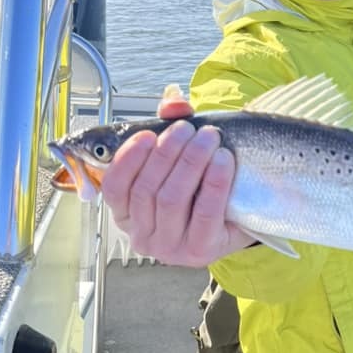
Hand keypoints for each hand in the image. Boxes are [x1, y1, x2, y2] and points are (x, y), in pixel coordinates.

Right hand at [101, 92, 253, 266]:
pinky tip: (223, 160)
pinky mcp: (201, 251)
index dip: (128, 159)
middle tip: (187, 129)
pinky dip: (214, 183)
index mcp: (127, 214)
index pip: (114, 188)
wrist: (238, 216)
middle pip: (146, 190)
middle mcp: (143, 236)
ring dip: (191, 162)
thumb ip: (171, 126)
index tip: (148, 135)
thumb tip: (173, 101)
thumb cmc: (199, 188)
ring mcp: (170, 248)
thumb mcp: (179, 157)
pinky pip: (205, 213)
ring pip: (172, 200)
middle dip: (167, 153)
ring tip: (209, 138)